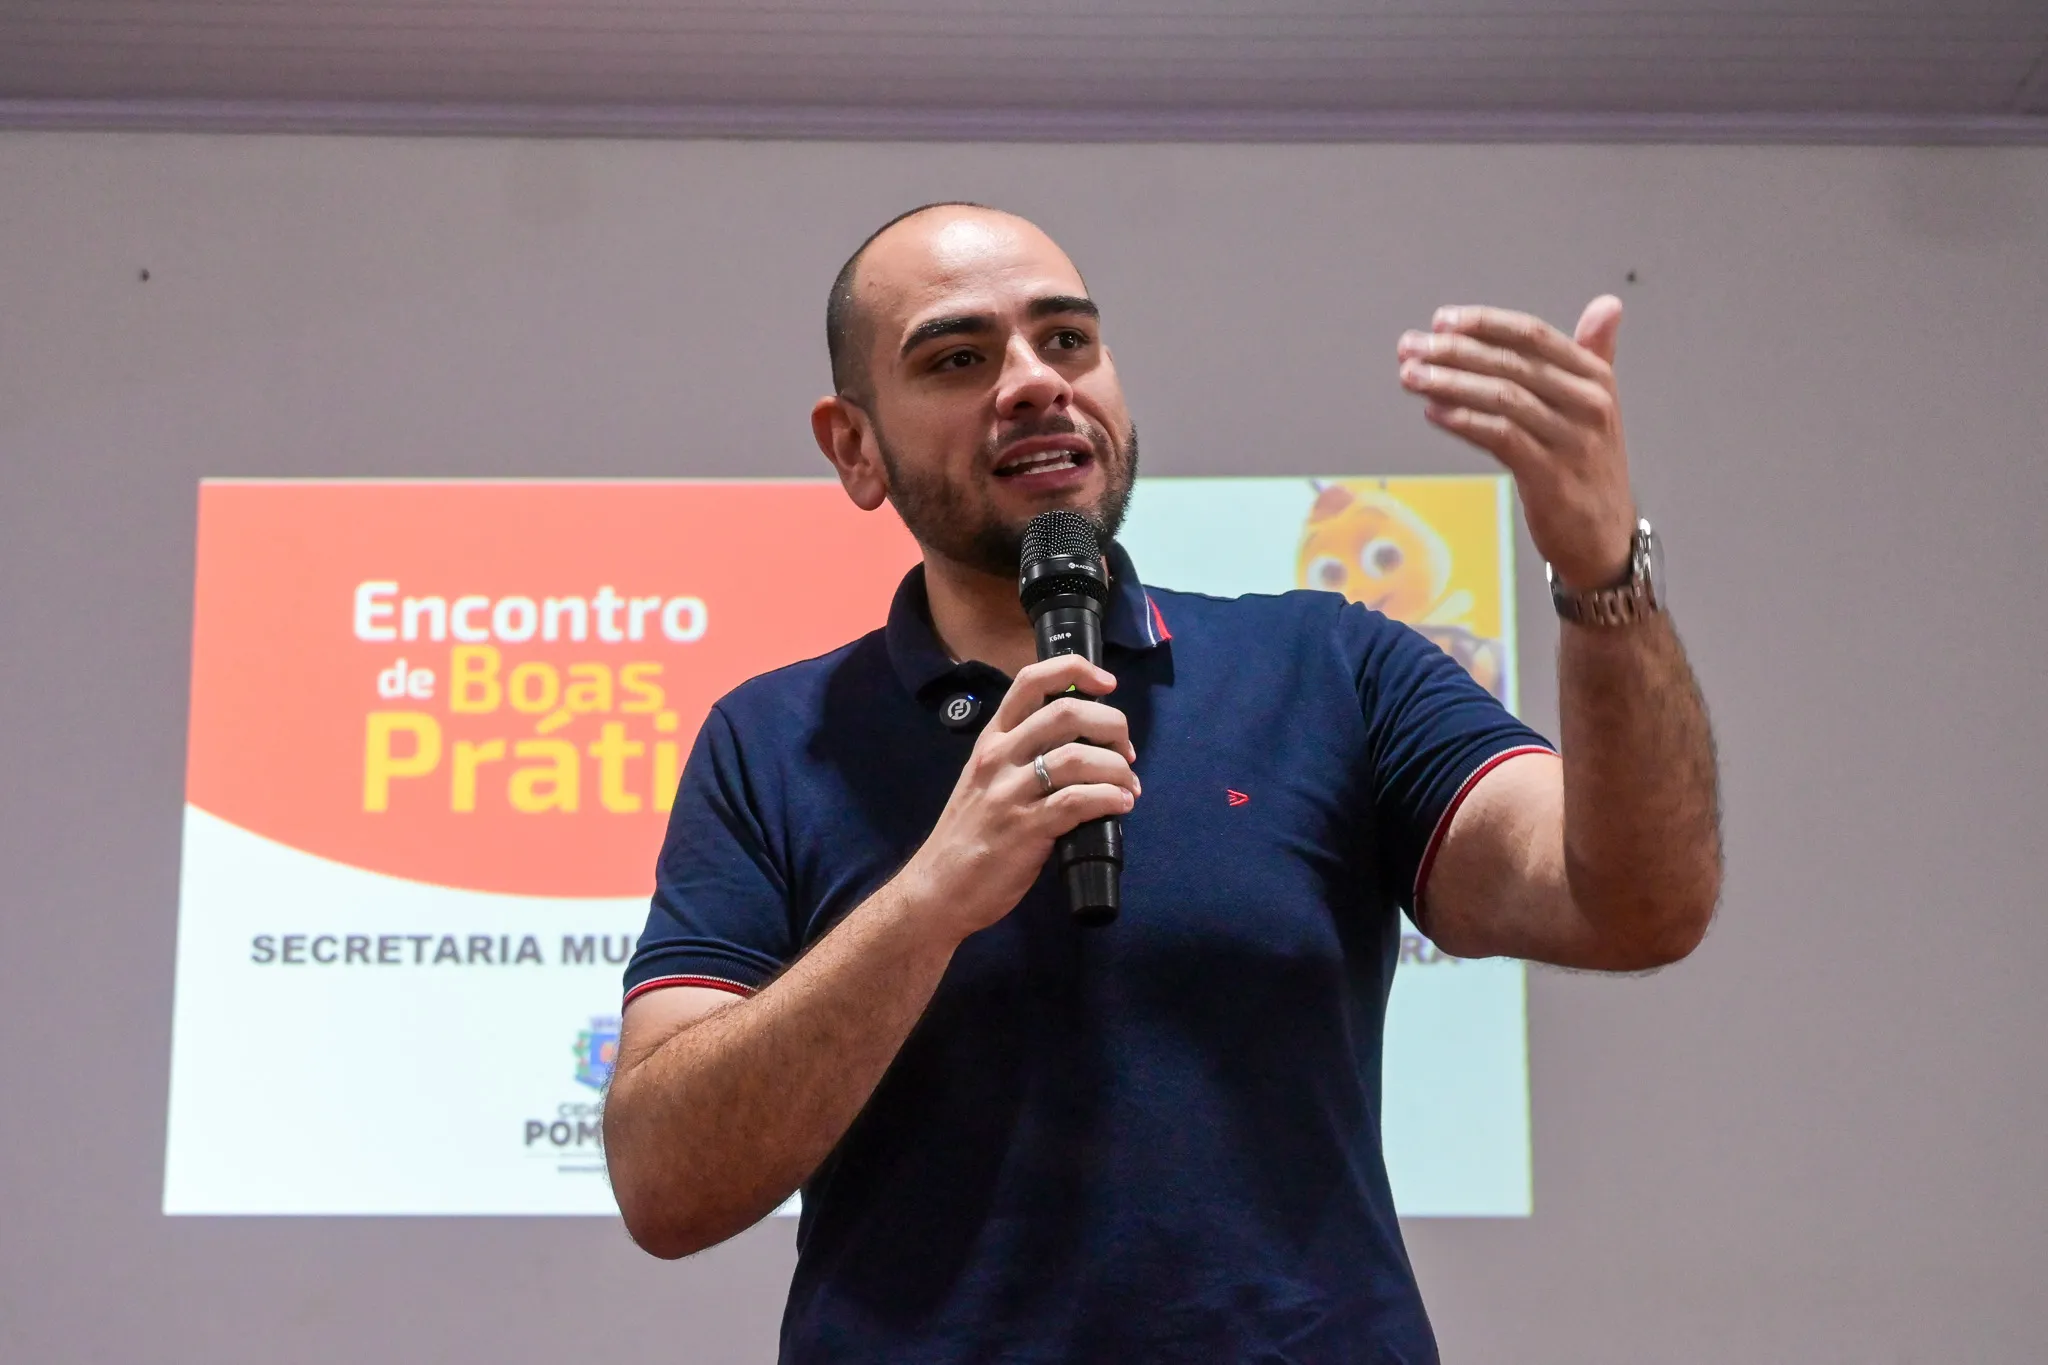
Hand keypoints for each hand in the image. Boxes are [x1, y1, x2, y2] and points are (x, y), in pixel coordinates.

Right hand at [898, 653, 1139, 941]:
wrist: (938, 888)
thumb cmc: (970, 834)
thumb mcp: (987, 779)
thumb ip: (1024, 756)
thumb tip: (1085, 746)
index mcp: (992, 739)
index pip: (1030, 681)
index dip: (1076, 670)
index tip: (1108, 684)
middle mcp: (999, 757)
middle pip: (1065, 713)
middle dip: (1112, 725)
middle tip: (1127, 751)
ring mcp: (1009, 793)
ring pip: (1077, 758)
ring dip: (1117, 769)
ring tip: (1130, 787)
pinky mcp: (1023, 829)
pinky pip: (1076, 801)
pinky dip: (1109, 798)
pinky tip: (1121, 806)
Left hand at [1397, 297, 1635, 590]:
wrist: (1603, 536)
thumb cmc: (1589, 466)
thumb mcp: (1599, 405)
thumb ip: (1595, 353)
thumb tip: (1607, 305)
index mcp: (1595, 377)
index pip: (1532, 335)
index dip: (1483, 323)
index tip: (1441, 320)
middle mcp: (1587, 404)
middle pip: (1510, 363)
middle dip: (1453, 351)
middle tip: (1411, 347)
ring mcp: (1570, 441)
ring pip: (1501, 397)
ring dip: (1448, 383)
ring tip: (1411, 376)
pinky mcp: (1550, 476)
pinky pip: (1500, 437)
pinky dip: (1463, 421)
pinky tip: (1433, 411)